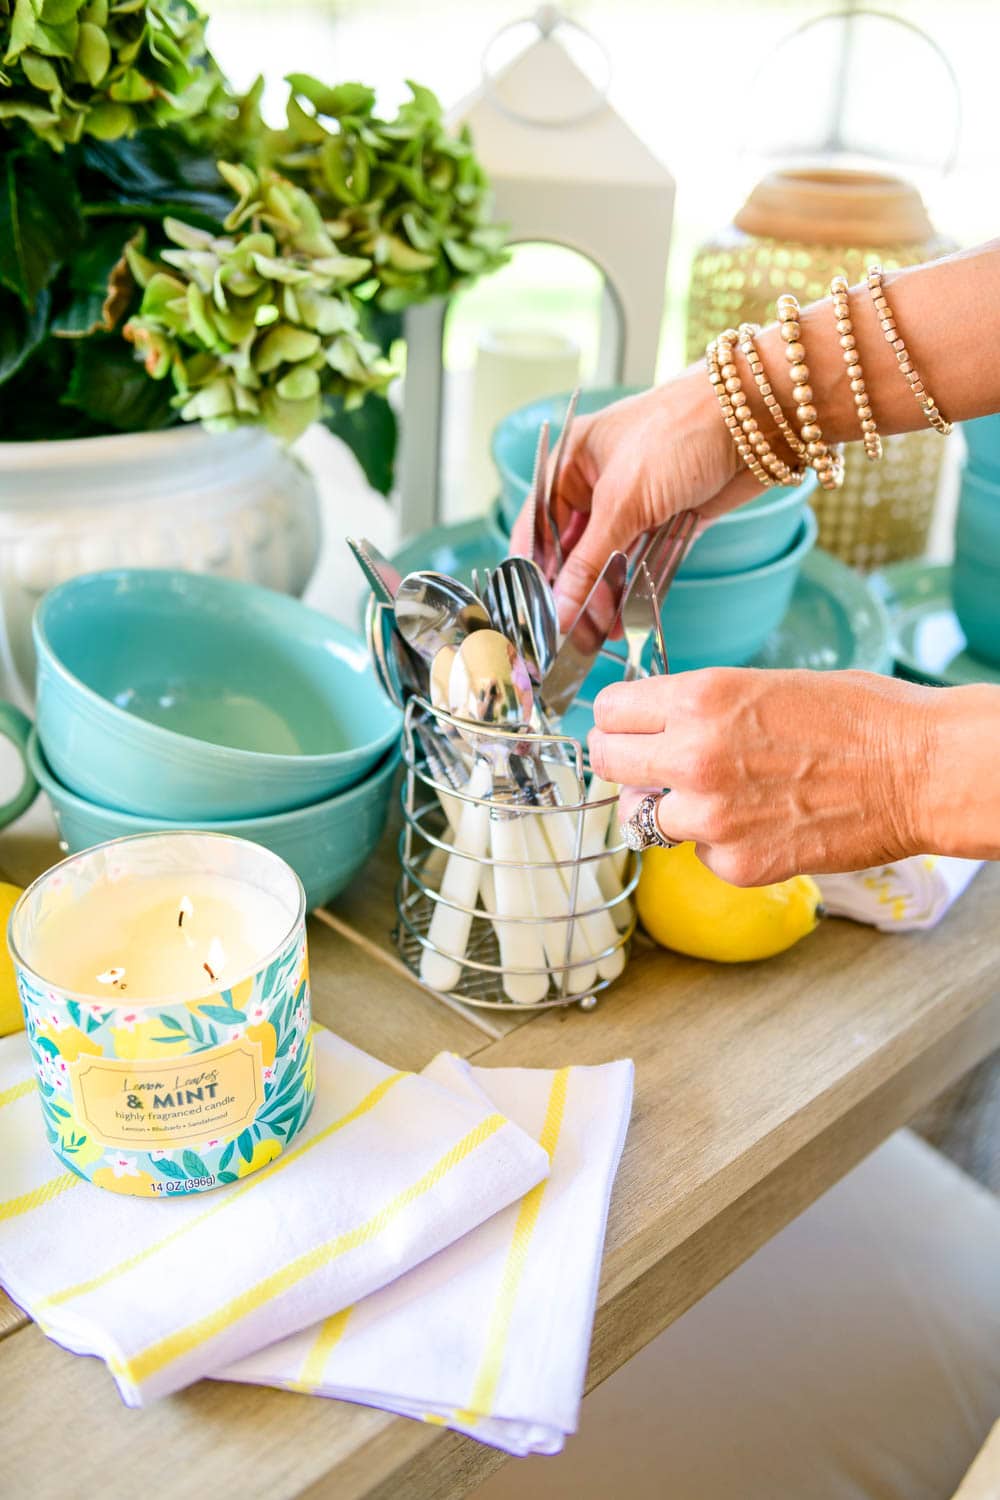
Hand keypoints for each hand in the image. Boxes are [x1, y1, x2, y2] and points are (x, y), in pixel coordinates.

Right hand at [509, 367, 757, 627]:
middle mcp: (599, 483)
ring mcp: (637, 503)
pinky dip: (635, 591)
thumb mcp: (623, 500)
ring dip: (604, 597)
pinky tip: (625, 621)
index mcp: (572, 461)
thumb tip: (558, 610)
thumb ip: (589, 562)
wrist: (760, 417)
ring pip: (610, 561)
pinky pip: (644, 563)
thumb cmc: (680, 431)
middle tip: (569, 634)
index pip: (538, 526)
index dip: (534, 571)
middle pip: (574, 549)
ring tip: (598, 635)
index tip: (534, 615)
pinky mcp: (671, 521)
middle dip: (572, 591)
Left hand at [590, 669, 940, 884]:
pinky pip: (698, 855)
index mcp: (700, 698)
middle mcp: (693, 757)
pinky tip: (762, 823)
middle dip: (623, 763)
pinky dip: (719, 846)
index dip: (618, 719)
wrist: (919, 771)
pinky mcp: (736, 864)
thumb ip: (701, 707)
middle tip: (646, 766)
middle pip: (607, 763)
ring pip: (645, 818)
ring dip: (672, 810)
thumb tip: (657, 725)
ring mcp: (712, 817)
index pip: (610, 710)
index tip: (627, 727)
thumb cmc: (859, 718)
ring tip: (723, 797)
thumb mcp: (764, 684)